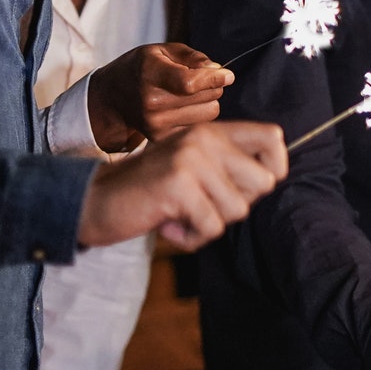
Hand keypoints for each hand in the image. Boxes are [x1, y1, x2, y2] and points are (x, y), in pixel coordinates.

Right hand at [76, 121, 286, 250]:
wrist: (95, 199)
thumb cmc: (151, 190)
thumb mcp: (192, 166)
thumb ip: (227, 166)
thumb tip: (272, 178)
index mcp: (212, 131)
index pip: (273, 138)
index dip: (275, 167)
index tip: (249, 187)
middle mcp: (205, 139)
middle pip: (263, 183)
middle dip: (237, 205)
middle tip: (203, 205)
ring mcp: (191, 160)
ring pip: (238, 210)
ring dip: (210, 224)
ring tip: (181, 214)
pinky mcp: (178, 185)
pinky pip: (212, 227)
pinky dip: (192, 238)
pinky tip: (169, 226)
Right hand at [88, 43, 233, 151]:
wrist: (111, 98)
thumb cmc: (141, 68)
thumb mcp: (161, 51)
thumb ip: (192, 57)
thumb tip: (218, 70)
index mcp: (150, 74)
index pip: (190, 83)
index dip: (214, 79)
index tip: (228, 75)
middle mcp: (152, 102)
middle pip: (207, 97)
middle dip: (212, 86)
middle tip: (199, 81)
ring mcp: (156, 123)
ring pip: (209, 112)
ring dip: (208, 102)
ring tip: (188, 95)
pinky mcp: (161, 138)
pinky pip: (200, 125)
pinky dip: (198, 115)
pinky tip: (181, 109)